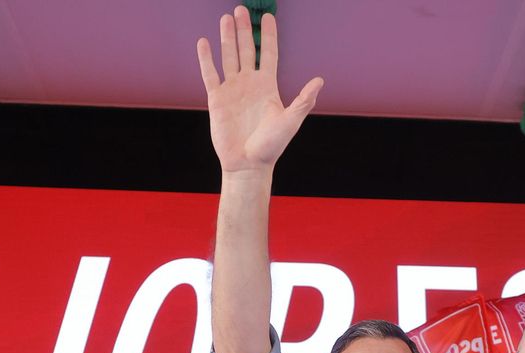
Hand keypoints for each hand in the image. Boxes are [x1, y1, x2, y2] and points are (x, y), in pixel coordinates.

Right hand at [198, 10, 322, 173]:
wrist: (248, 164)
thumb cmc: (271, 147)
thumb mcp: (290, 121)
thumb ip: (303, 100)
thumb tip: (320, 81)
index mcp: (267, 86)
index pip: (268, 54)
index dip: (268, 36)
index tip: (267, 17)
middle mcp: (249, 83)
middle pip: (246, 50)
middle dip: (244, 30)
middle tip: (241, 9)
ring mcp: (232, 89)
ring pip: (228, 56)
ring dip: (227, 38)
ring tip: (226, 18)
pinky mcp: (217, 99)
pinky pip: (210, 74)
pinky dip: (206, 58)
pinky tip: (204, 42)